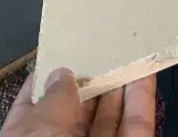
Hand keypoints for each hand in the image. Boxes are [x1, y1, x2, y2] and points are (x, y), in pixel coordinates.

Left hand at [0, 67, 154, 136]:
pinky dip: (141, 103)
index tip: (63, 54)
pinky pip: (136, 131)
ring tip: (126, 53)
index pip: (33, 109)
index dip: (47, 82)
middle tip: (103, 48)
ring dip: (119, 88)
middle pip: (76, 115)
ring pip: (109, 123)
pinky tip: (144, 75)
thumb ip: (54, 101)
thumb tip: (64, 74)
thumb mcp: (37, 131)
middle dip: (90, 82)